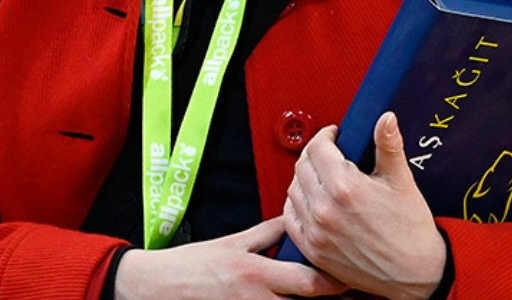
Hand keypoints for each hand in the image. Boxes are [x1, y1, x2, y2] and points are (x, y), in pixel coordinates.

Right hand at [114, 217, 343, 299]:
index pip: (309, 282)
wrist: (158, 287)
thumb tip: (293, 220)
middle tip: (353, 290)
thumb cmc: (190, 265)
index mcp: (256, 272)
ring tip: (337, 299)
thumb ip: (266, 234)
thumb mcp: (231, 242)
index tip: (349, 275)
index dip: (336, 282)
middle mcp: (257, 298)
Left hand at [283, 113, 446, 299]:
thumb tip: (385, 119)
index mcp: (346, 188)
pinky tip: (312, 201)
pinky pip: (289, 218)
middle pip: (302, 166)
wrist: (416, 273)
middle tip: (330, 154)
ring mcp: (316, 231)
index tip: (334, 136)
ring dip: (305, 179)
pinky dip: (297, 205)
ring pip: (293, 190)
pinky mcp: (312, 249)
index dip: (326, 136)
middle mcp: (325, 209)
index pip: (318, 148)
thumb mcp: (402, 182)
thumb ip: (389, 146)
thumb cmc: (411, 231)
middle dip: (315, 155)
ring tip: (324, 177)